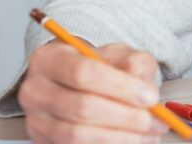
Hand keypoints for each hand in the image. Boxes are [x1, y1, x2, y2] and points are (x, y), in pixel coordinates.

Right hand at [19, 41, 167, 142]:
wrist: (76, 84)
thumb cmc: (98, 68)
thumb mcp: (121, 55)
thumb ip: (136, 66)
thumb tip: (146, 91)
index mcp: (49, 59)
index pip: (82, 72)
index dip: (120, 87)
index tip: (150, 97)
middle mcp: (35, 90)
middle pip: (81, 107)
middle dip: (126, 117)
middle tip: (156, 121)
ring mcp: (36, 120)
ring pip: (77, 134)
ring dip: (121, 138)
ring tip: (149, 134)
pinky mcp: (43, 142)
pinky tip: (131, 141)